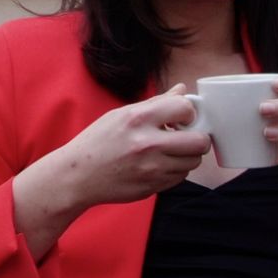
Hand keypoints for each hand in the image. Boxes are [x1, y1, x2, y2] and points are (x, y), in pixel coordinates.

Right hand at [13, 84, 208, 259]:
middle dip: (198, 138)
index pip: (185, 109)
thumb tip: (181, 90)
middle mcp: (148, 143)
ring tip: (171, 151)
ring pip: (193, 162)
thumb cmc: (98, 142)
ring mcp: (151, 169)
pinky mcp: (152, 187)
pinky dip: (176, 170)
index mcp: (139, 118)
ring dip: (187, 156)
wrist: (78, 176)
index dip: (188, 113)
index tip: (181, 117)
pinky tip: (161, 164)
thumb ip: (157, 102)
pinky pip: (180, 177)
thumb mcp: (122, 114)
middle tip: (187, 136)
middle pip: (199, 141)